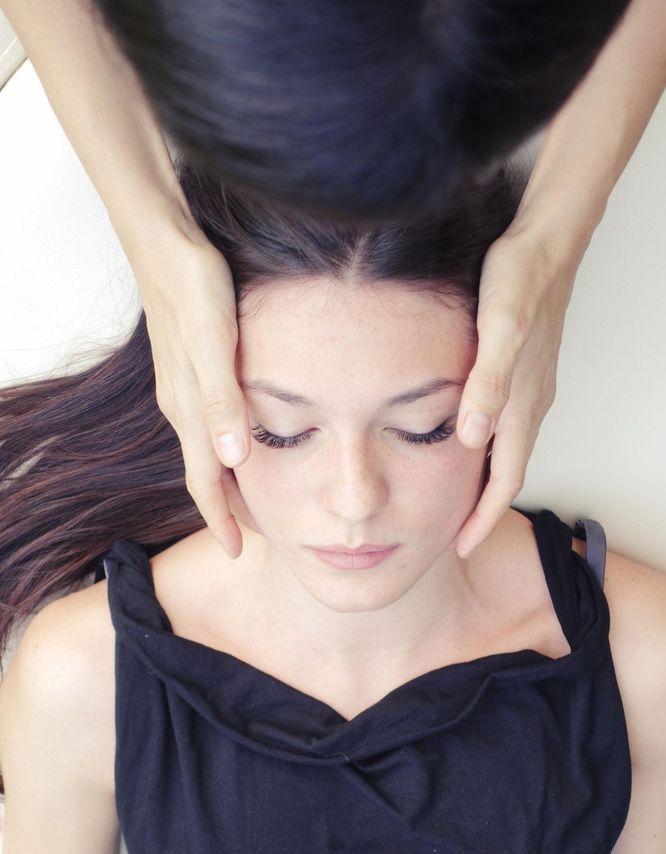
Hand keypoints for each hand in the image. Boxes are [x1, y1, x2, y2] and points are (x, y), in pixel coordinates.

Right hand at [134, 223, 249, 557]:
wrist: (165, 245)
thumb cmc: (195, 288)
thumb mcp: (214, 342)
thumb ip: (223, 401)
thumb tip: (232, 460)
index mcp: (189, 407)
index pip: (204, 480)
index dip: (221, 519)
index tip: (239, 552)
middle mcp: (181, 405)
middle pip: (205, 472)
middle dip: (226, 509)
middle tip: (256, 536)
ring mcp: (182, 387)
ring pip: (205, 450)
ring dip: (225, 481)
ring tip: (253, 500)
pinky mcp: (187, 368)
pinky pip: (204, 424)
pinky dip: (223, 447)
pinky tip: (240, 443)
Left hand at [455, 215, 581, 557]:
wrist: (546, 245)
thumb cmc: (519, 282)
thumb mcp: (499, 329)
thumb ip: (485, 383)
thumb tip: (471, 438)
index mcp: (521, 403)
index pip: (505, 479)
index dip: (483, 517)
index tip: (462, 547)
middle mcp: (529, 403)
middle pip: (508, 472)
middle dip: (483, 511)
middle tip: (455, 537)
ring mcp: (529, 388)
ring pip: (508, 450)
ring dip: (486, 482)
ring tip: (457, 502)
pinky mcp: (524, 371)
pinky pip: (508, 426)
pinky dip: (489, 449)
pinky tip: (468, 442)